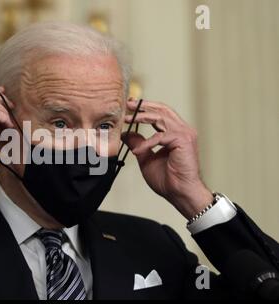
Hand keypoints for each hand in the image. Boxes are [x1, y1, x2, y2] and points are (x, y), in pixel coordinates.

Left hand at [123, 99, 212, 219]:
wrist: (179, 192)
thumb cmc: (168, 180)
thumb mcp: (146, 158)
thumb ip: (138, 143)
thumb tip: (125, 134)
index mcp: (175, 133)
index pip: (161, 114)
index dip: (145, 108)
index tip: (129, 107)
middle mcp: (182, 130)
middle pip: (162, 110)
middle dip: (143, 106)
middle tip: (127, 104)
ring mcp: (185, 134)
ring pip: (161, 118)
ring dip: (142, 117)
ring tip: (127, 119)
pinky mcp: (183, 140)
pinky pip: (160, 136)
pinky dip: (147, 143)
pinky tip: (138, 151)